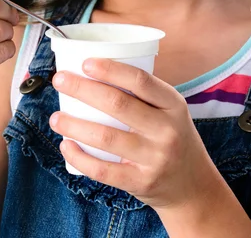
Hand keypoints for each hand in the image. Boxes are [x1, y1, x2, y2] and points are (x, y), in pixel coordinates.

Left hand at [49, 58, 220, 211]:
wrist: (194, 188)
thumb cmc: (172, 138)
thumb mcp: (170, 111)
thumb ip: (142, 94)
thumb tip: (92, 70)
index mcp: (173, 104)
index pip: (140, 80)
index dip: (110, 69)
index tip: (84, 63)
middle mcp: (167, 130)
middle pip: (117, 104)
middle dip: (82, 89)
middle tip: (59, 80)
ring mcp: (155, 158)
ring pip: (105, 137)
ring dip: (73, 125)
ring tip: (55, 117)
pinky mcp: (141, 182)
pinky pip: (103, 171)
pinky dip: (79, 157)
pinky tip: (66, 145)